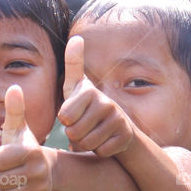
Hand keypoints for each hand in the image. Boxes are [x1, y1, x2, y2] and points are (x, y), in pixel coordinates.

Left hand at [0, 85, 54, 190]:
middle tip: (12, 170)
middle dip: (0, 175)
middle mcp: (39, 171)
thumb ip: (14, 110)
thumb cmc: (24, 148)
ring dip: (2, 189)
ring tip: (13, 181)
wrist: (44, 172)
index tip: (9, 156)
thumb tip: (13, 87)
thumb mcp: (18, 129)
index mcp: (32, 151)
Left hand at [57, 35, 134, 156]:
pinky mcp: (125, 137)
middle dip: (74, 135)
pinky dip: (99, 151)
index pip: (65, 116)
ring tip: (92, 133)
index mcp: (90, 92)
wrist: (117, 127)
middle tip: (83, 127)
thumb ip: (73, 64)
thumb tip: (77, 38)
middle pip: (74, 132)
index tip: (72, 114)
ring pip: (86, 144)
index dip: (65, 120)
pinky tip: (104, 141)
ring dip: (85, 144)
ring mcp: (118, 120)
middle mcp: (107, 103)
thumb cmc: (87, 107)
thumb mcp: (76, 87)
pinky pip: (100, 152)